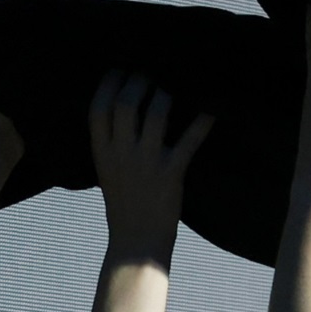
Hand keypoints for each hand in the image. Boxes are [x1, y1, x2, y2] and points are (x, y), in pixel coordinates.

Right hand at [89, 74, 214, 256]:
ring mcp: (146, 162)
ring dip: (166, 94)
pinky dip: (203, 122)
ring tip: (173, 87)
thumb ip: (112, 144)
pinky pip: (189, 139)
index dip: (109, 84)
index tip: (120, 69)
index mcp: (102, 153)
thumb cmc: (125, 205)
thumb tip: (124, 112)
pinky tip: (211, 109)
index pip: (99, 109)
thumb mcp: (107, 171)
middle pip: (127, 103)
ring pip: (156, 113)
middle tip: (151, 74)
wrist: (137, 242)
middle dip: (140, 82)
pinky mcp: (171, 172)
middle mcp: (121, 153)